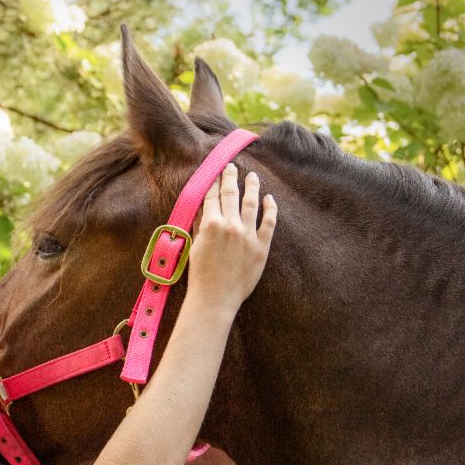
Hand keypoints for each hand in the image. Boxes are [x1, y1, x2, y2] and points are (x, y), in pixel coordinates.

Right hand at [187, 163, 276, 312]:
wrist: (215, 298)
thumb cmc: (200, 274)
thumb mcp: (194, 245)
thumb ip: (199, 224)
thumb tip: (201, 206)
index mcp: (210, 224)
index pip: (212, 195)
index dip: (214, 181)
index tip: (216, 171)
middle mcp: (230, 225)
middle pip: (231, 193)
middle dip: (231, 177)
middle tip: (232, 166)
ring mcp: (247, 235)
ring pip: (251, 202)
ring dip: (251, 186)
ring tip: (252, 177)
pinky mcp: (261, 246)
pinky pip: (269, 222)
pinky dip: (270, 208)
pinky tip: (270, 199)